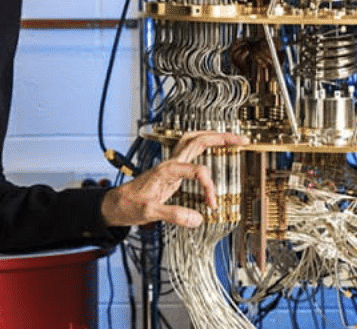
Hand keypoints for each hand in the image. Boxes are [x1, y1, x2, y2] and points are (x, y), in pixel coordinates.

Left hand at [99, 132, 248, 228]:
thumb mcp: (150, 213)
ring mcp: (171, 166)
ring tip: (232, 140)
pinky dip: (205, 149)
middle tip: (242, 140)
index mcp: (167, 170)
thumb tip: (197, 219)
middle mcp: (170, 163)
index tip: (212, 205)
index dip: (209, 188)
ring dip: (213, 138)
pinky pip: (191, 154)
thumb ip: (174, 215)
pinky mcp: (171, 172)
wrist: (114, 205)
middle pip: (198, 140)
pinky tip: (214, 153)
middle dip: (221, 138)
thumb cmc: (128, 205)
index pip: (198, 171)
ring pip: (194, 142)